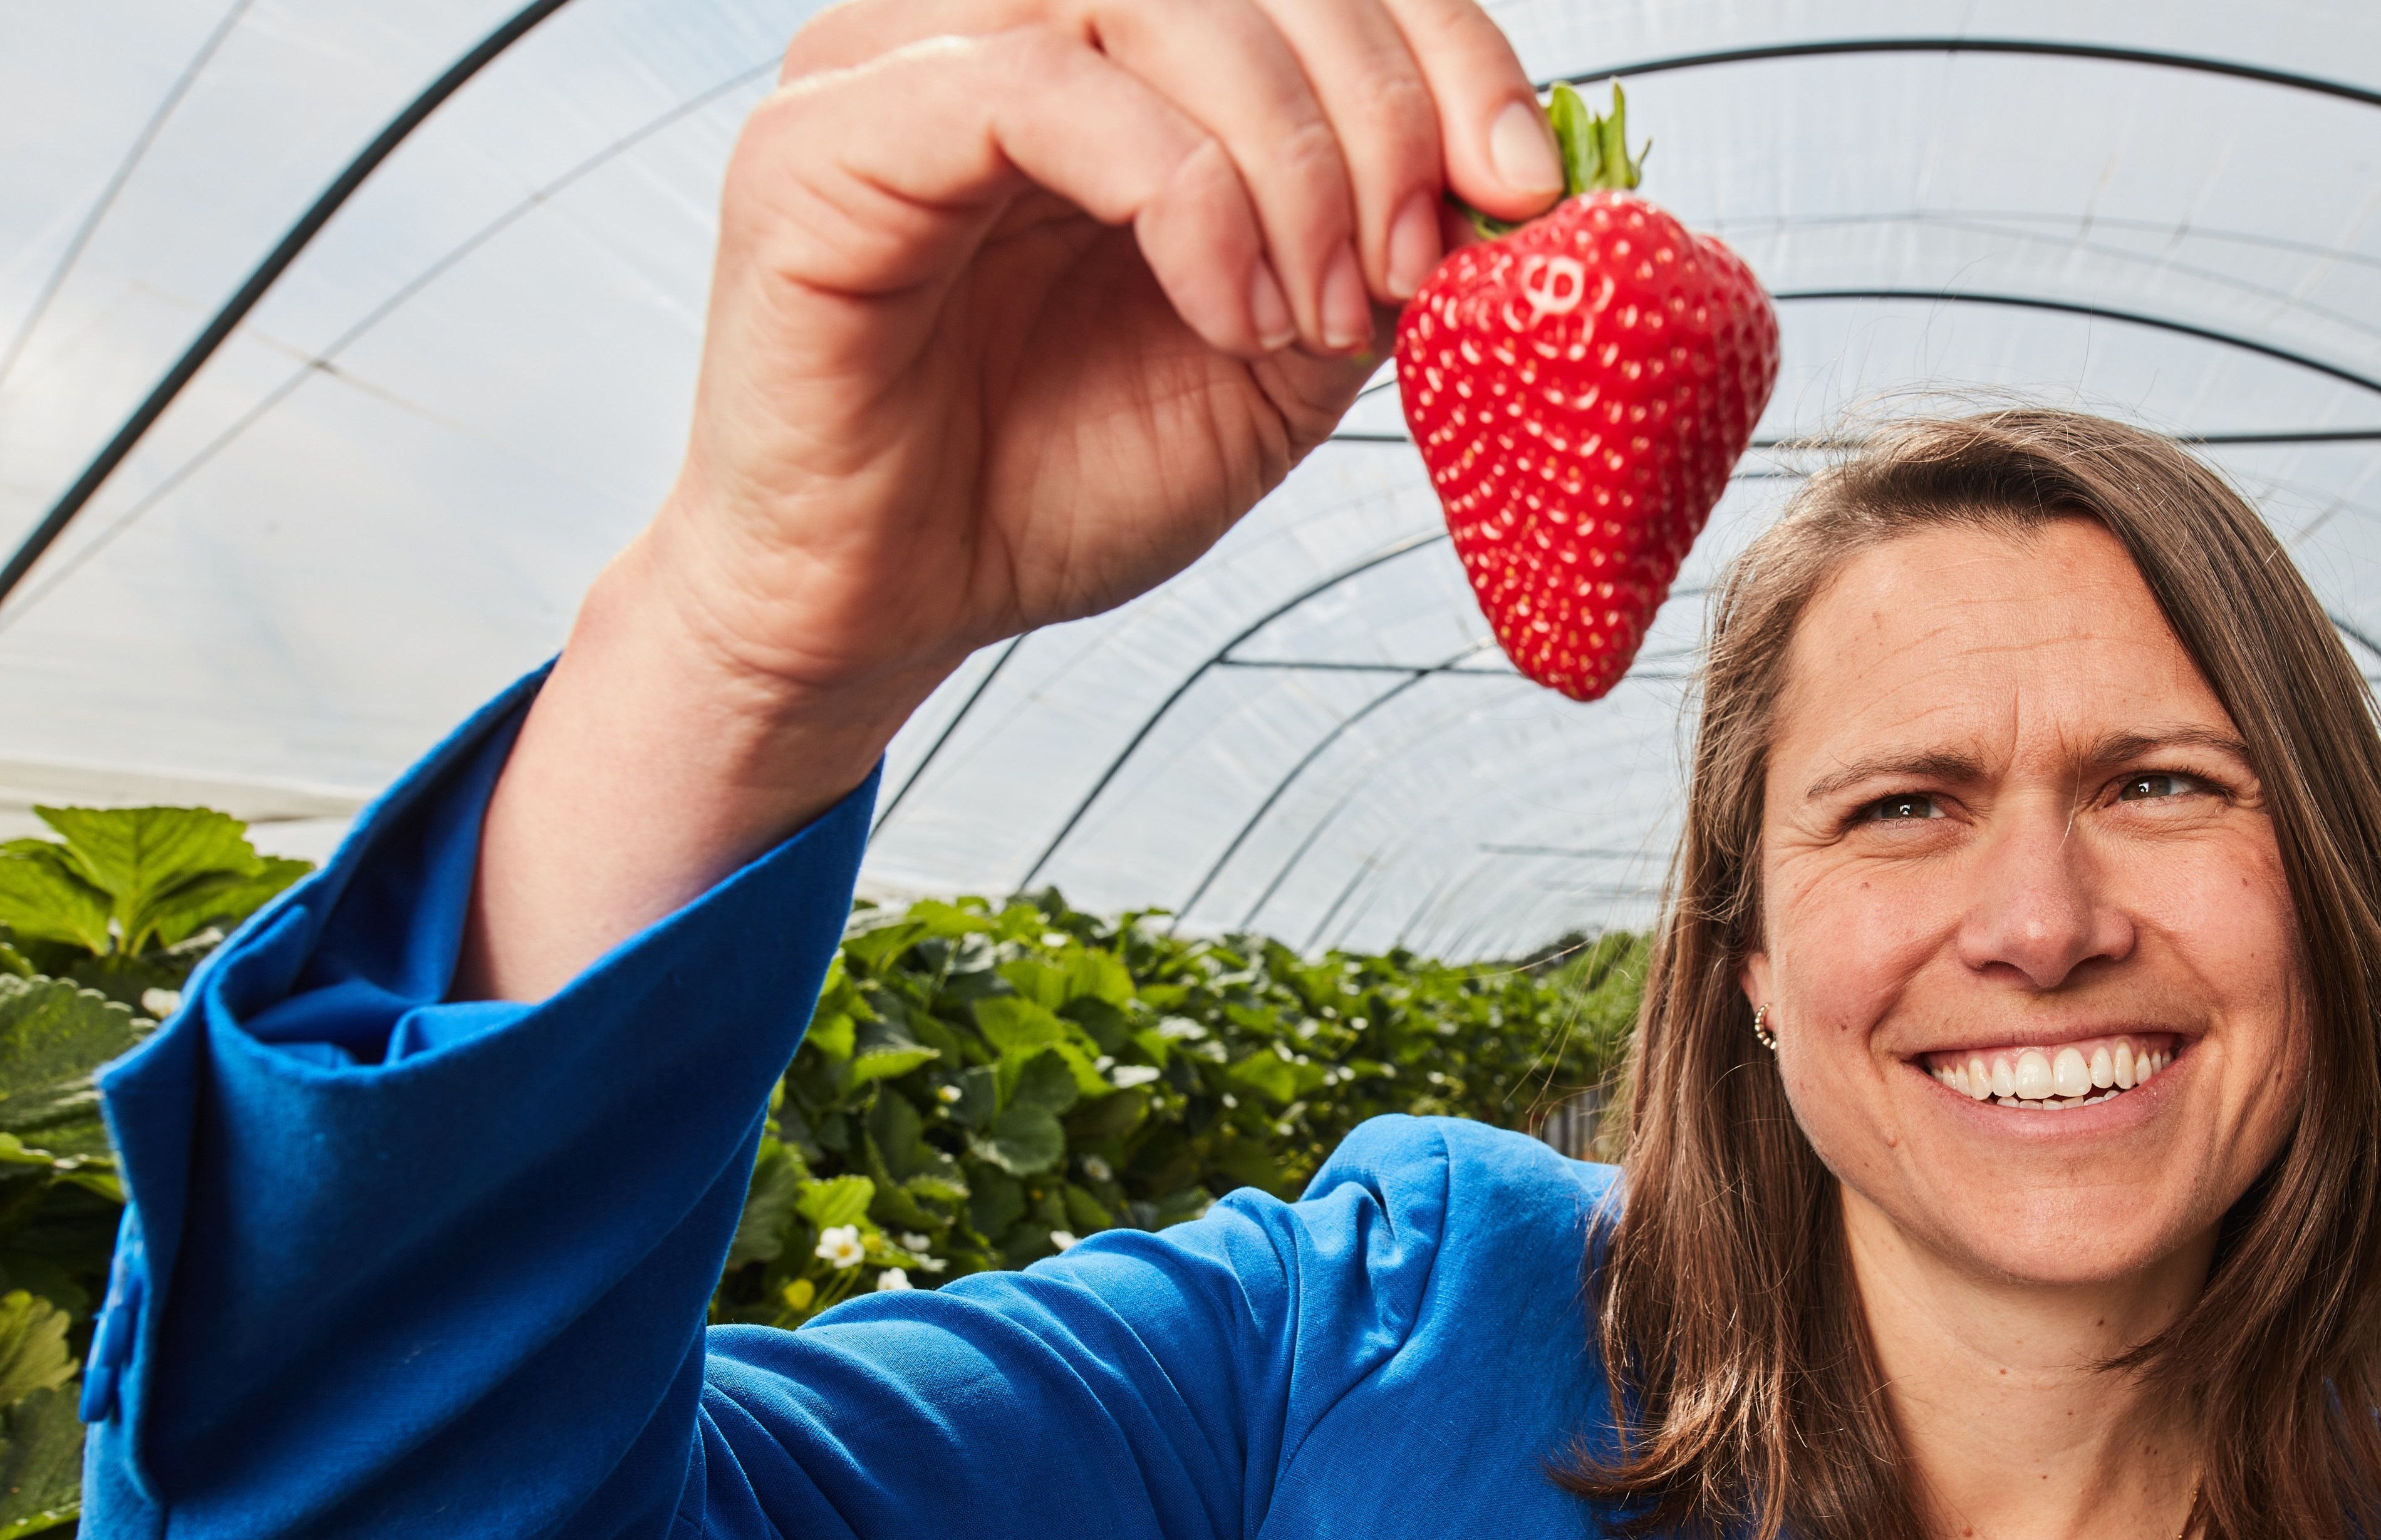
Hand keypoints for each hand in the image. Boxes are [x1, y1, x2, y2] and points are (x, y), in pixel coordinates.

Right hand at [458, 0, 1559, 1000]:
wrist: (889, 609)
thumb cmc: (1051, 481)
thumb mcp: (1277, 360)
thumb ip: (1375, 251)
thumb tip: (1510, 190)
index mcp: (1109, 48)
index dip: (1443, 42)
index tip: (1523, 182)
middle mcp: (998, 19)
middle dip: (1380, 109)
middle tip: (1412, 270)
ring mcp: (898, 61)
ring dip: (1289, 157)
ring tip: (1314, 309)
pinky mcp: (827, 139)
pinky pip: (1041, 86)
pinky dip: (1183, 195)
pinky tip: (1227, 312)